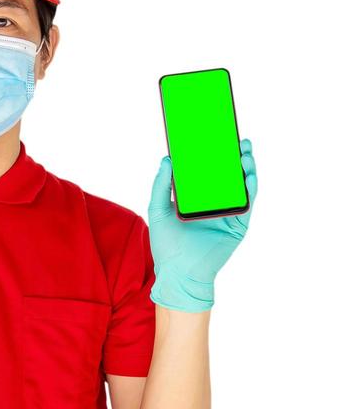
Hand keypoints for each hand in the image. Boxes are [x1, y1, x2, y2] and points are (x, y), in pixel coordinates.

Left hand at [147, 137, 256, 311]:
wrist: (179, 273)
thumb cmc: (166, 245)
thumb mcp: (158, 210)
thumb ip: (161, 185)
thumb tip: (167, 159)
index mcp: (195, 198)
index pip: (205, 172)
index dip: (210, 155)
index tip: (212, 135)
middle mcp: (213, 203)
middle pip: (226, 175)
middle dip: (232, 157)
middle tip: (235, 138)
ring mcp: (227, 213)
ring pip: (240, 186)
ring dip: (245, 168)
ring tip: (244, 152)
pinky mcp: (238, 225)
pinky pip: (247, 203)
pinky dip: (249, 188)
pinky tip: (248, 175)